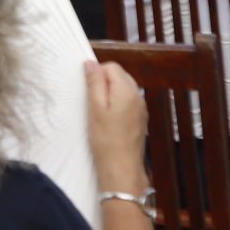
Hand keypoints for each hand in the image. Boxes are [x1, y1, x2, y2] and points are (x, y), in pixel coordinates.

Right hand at [83, 62, 148, 187]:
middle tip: (92, 101)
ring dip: (111, 93)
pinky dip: (117, 104)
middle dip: (104, 82)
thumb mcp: (94, 108)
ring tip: (100, 111)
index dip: (97, 73)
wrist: (121, 166)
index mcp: (127, 91)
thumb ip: (94, 82)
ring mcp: (141, 108)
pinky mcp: (140, 119)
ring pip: (124, 89)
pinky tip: (109, 119)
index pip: (112, 67)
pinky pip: (128, 102)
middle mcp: (138, 97)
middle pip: (120, 76)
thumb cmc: (106, 139)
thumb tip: (91, 63)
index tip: (88, 89)